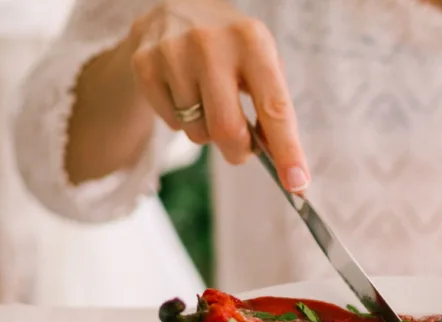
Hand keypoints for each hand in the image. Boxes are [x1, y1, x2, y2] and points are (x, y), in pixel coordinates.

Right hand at [127, 0, 308, 190]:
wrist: (179, 5)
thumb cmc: (232, 45)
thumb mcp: (261, 59)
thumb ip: (272, 106)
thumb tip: (282, 162)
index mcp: (252, 41)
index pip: (274, 107)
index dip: (287, 150)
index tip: (297, 183)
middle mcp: (211, 43)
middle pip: (227, 129)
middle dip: (239, 151)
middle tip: (243, 150)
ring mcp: (173, 52)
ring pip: (197, 131)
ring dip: (208, 131)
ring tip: (208, 100)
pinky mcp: (144, 64)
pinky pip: (171, 123)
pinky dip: (183, 120)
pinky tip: (184, 90)